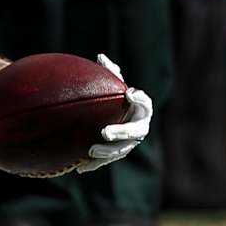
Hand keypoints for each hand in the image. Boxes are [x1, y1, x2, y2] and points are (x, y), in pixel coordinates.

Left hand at [75, 53, 152, 172]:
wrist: (119, 119)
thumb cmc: (117, 99)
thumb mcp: (115, 86)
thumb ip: (111, 73)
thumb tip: (101, 57)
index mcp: (142, 110)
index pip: (145, 104)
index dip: (140, 99)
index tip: (129, 93)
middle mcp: (139, 128)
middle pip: (133, 132)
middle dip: (120, 132)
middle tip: (104, 132)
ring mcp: (129, 143)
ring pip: (121, 150)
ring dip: (107, 152)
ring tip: (91, 150)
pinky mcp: (117, 153)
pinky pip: (107, 160)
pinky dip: (94, 164)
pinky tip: (80, 168)